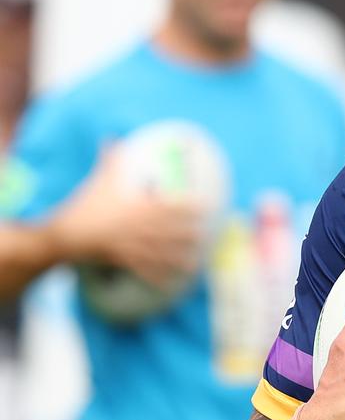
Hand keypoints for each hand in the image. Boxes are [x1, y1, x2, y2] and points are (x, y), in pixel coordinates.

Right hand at [48, 147, 202, 284]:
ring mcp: (129, 245)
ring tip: (194, 263)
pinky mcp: (120, 259)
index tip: (205, 207)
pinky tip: (168, 283)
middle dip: (189, 235)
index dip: (188, 208)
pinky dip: (156, 277)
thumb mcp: (98, 179)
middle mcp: (137, 226)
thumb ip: (110, 158)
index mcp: (136, 207)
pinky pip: (142, 270)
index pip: (168, 207)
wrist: (62, 233)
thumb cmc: (84, 203)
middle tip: (206, 237)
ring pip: (160, 253)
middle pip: (170, 231)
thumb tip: (111, 136)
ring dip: (179, 258)